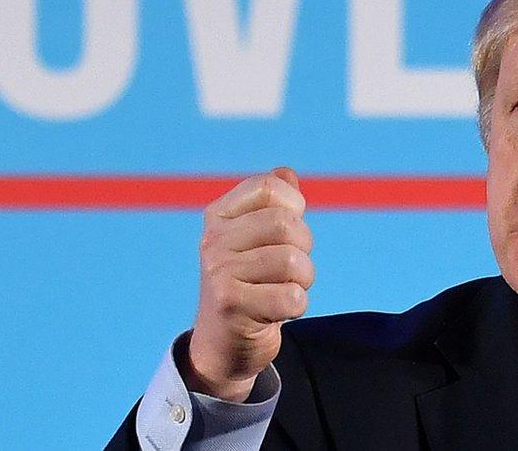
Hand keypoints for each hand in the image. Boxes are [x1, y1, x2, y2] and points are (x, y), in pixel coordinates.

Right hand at [184, 167, 313, 401]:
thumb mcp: (255, 240)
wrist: (223, 343)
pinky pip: (292, 297)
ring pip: (293, 262)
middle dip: (304, 248)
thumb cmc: (249, 283)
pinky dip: (297, 306)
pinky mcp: (231, 307)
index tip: (289, 230)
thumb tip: (286, 173)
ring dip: (303, 280)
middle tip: (291, 268)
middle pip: (287, 225)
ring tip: (284, 288)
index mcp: (219, 215)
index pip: (269, 187)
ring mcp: (219, 273)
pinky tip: (278, 310)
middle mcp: (213, 240)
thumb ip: (272, 205)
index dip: (294, 205)